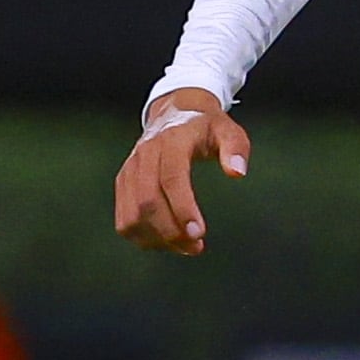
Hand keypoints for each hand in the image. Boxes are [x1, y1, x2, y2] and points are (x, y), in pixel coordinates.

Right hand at [114, 95, 246, 253]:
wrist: (173, 112)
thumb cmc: (204, 127)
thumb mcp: (228, 130)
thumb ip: (236, 149)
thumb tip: (237, 174)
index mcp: (171, 141)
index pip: (171, 178)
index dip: (183, 208)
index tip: (199, 233)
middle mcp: (144, 156)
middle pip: (147, 202)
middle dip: (170, 231)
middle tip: (196, 247)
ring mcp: (129, 171)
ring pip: (132, 215)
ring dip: (156, 238)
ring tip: (184, 246)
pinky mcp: (123, 184)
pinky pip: (124, 219)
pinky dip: (142, 237)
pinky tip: (166, 240)